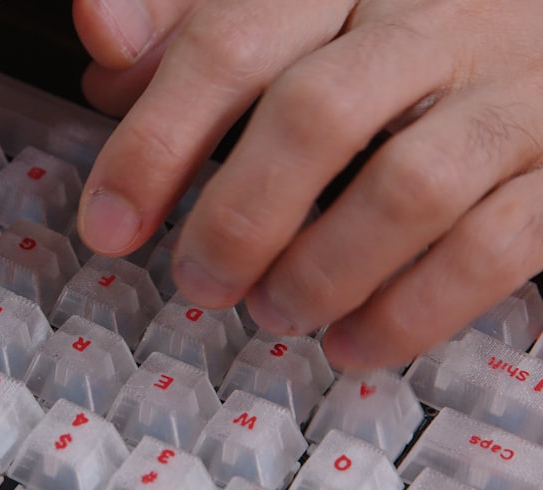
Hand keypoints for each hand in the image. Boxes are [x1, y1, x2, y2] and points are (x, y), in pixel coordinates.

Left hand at [75, 0, 542, 369]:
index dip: (157, 141)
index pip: (231, 42)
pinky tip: (353, 338)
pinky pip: (490, 249)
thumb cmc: (401, 20)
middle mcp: (433, 17)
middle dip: (238, 218)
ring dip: (319, 273)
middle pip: (315, 115)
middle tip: (198, 279)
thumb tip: (106, 43)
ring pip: (408, 189)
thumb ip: (194, 19)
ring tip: (273, 310)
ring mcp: (511, 90)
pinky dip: (408, 312)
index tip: (109, 223)